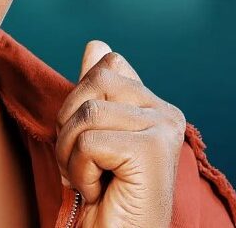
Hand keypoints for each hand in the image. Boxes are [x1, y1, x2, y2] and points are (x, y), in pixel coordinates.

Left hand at [55, 41, 186, 227]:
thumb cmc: (102, 191)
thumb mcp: (91, 133)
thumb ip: (96, 90)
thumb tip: (97, 44)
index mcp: (153, 104)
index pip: (108, 65)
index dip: (79, 101)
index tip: (89, 140)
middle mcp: (166, 112)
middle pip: (93, 82)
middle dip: (69, 126)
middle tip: (83, 162)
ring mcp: (163, 129)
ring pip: (86, 113)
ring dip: (71, 153)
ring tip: (90, 177)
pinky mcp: (151, 150)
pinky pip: (89, 143)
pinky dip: (80, 171)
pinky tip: (98, 190)